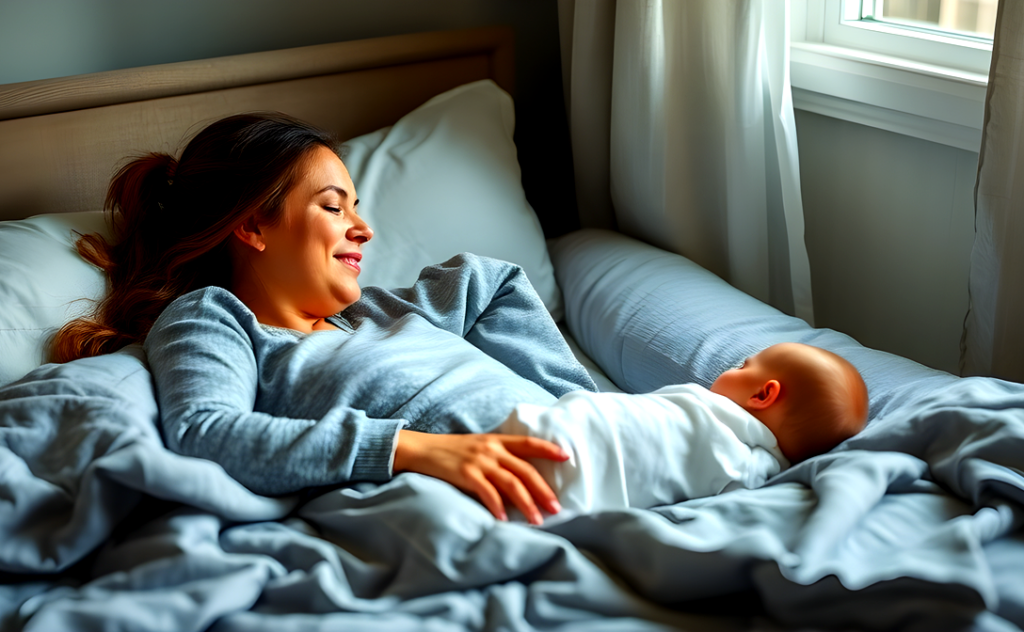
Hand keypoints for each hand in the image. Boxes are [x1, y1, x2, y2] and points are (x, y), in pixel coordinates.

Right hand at [392, 430, 567, 524]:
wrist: (421, 449)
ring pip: (511, 483)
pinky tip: (504, 519)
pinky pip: (487, 492)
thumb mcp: (479, 447)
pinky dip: (498, 506)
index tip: (566, 457)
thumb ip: (499, 458)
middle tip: (556, 508)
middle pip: (525, 470)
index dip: (548, 449)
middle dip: (544, 491)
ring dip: (527, 504)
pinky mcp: (465, 474)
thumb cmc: (452, 452)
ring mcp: (479, 462)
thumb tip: (522, 480)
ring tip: (537, 520)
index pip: (529, 443)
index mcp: (497, 440)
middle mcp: (491, 449)